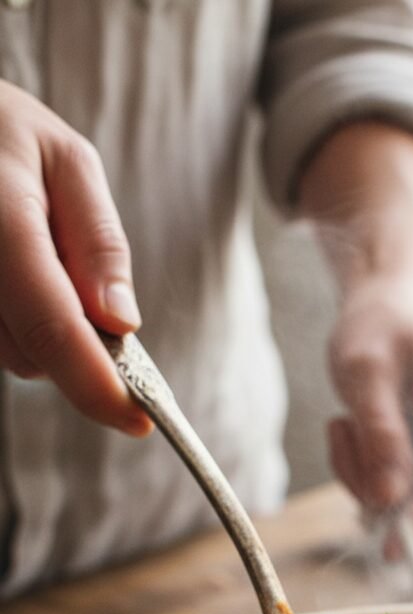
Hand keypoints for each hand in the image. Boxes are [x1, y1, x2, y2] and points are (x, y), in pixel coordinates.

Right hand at [0, 81, 148, 434]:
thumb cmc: (4, 133)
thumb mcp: (67, 162)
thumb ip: (97, 243)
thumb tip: (121, 325)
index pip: (53, 327)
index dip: (98, 386)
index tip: (139, 420)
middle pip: (30, 354)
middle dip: (72, 342)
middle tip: (73, 275)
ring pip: (9, 355)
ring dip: (38, 330)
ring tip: (30, 255)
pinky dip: (14, 321)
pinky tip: (12, 273)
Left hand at [327, 279, 412, 542]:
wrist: (391, 311)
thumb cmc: (379, 331)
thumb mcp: (362, 370)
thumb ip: (379, 433)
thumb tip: (391, 499)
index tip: (390, 548)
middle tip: (359, 488)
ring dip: (399, 504)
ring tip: (353, 443)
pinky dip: (395, 497)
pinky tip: (363, 452)